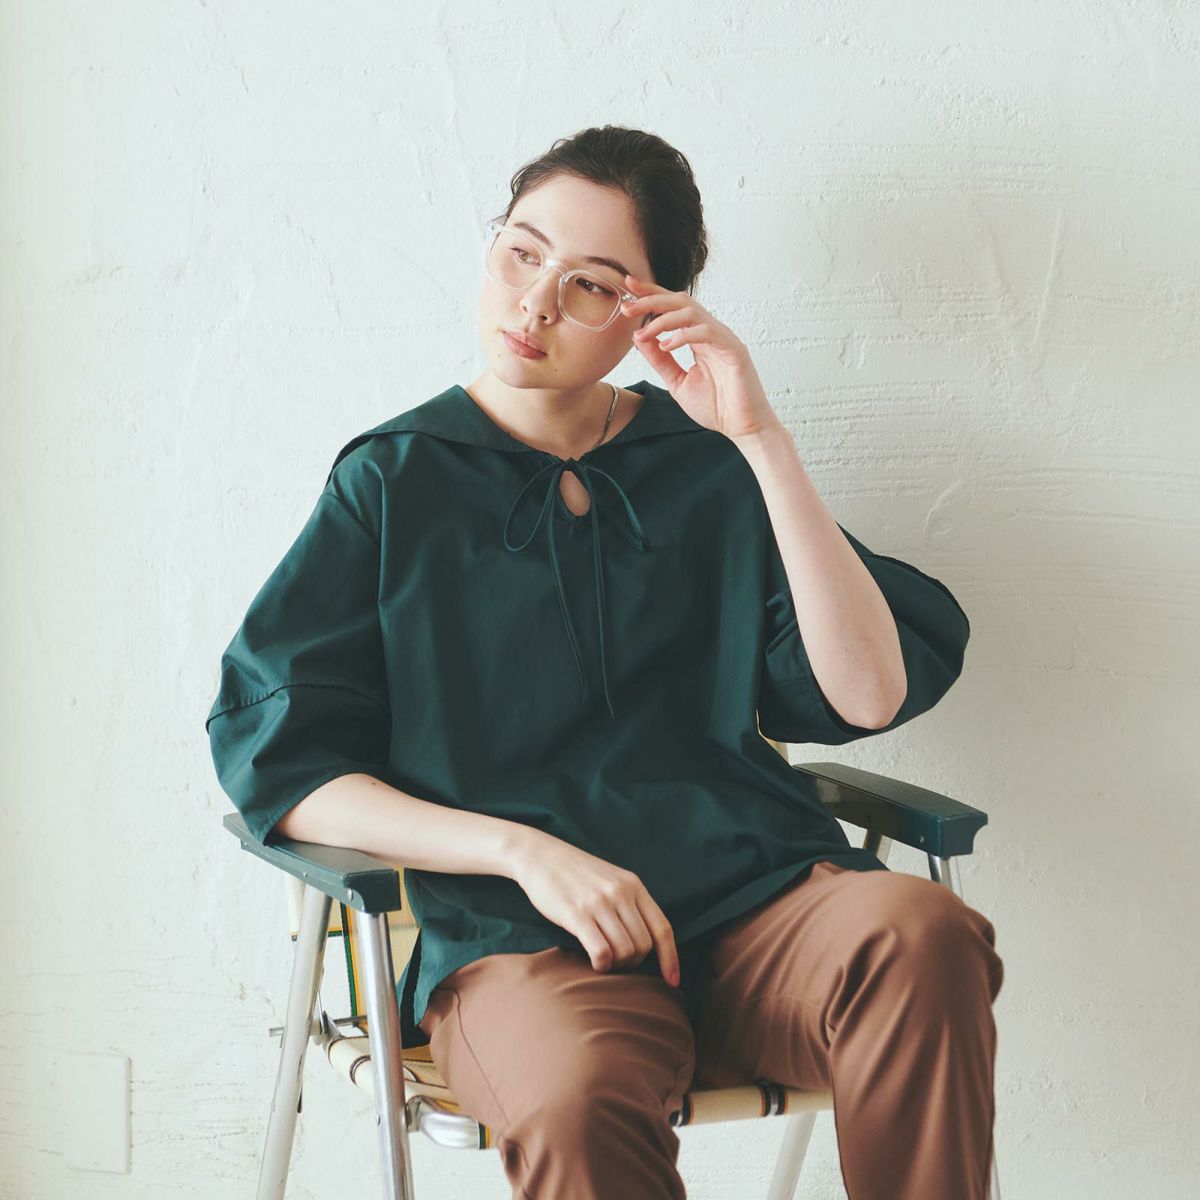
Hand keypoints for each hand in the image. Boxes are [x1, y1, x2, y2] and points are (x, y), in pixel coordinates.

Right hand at [509, 831, 680, 986]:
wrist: (541, 855)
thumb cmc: (576, 874)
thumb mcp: (612, 880)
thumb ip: (630, 903)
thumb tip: (648, 943)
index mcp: (633, 885)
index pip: (663, 928)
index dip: (671, 958)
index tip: (673, 981)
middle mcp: (620, 893)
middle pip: (644, 945)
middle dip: (634, 962)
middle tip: (617, 961)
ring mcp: (599, 903)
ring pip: (625, 951)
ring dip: (616, 965)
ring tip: (604, 959)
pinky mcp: (576, 914)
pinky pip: (601, 952)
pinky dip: (601, 965)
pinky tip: (594, 962)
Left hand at [621, 273, 784, 441]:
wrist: (742, 427)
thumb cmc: (717, 406)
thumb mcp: (677, 381)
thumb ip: (660, 360)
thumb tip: (639, 337)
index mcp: (698, 338)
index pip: (673, 308)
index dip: (651, 295)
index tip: (628, 289)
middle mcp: (711, 333)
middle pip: (680, 301)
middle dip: (652, 299)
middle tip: (628, 306)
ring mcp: (723, 339)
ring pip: (691, 312)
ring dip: (662, 319)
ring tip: (643, 333)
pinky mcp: (734, 350)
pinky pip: (706, 332)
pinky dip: (683, 336)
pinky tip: (666, 346)